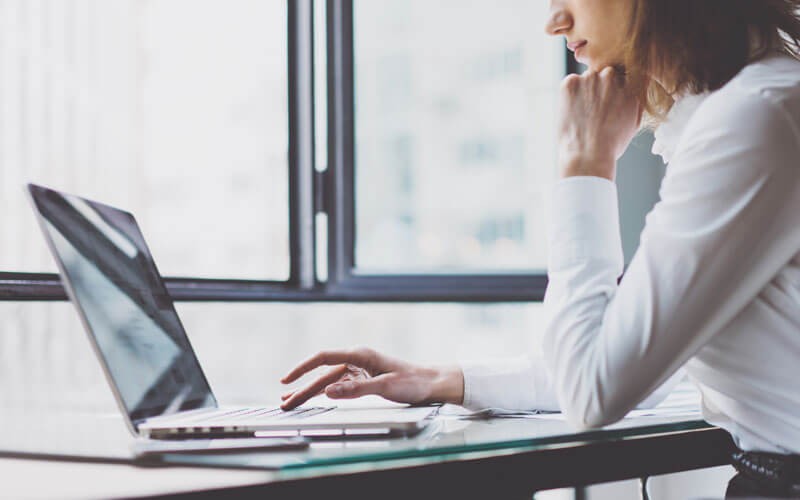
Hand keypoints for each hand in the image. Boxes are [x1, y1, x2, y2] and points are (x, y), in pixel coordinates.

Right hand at [279, 347, 463, 409]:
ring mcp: (359, 370)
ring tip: (291, 403)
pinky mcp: (363, 380)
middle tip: (285, 403)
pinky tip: (313, 398)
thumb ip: (355, 390)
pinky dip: (324, 394)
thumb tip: (328, 391)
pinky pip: (338, 386)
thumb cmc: (413, 381)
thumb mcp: (385, 387)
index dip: (302, 368)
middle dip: (302, 388)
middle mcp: (356, 360)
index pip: (323, 358)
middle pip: (322, 373)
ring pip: (328, 382)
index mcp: (360, 355)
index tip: (286, 380)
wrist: (431, 383)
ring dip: (310, 392)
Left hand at [558, 66, 642, 180]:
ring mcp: (590, 78)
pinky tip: (573, 113)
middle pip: (603, 74)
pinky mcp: (570, 83)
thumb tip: (635, 87)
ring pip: (586, 79)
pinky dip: (569, 95)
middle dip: (599, 89)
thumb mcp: (634, 121)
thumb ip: (635, 99)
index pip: (621, 77)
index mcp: (630, 84)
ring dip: (584, 91)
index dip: (613, 92)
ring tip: (584, 115)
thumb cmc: (611, 144)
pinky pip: (570, 83)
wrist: (589, 154)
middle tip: (594, 111)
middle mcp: (612, 76)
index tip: (608, 105)